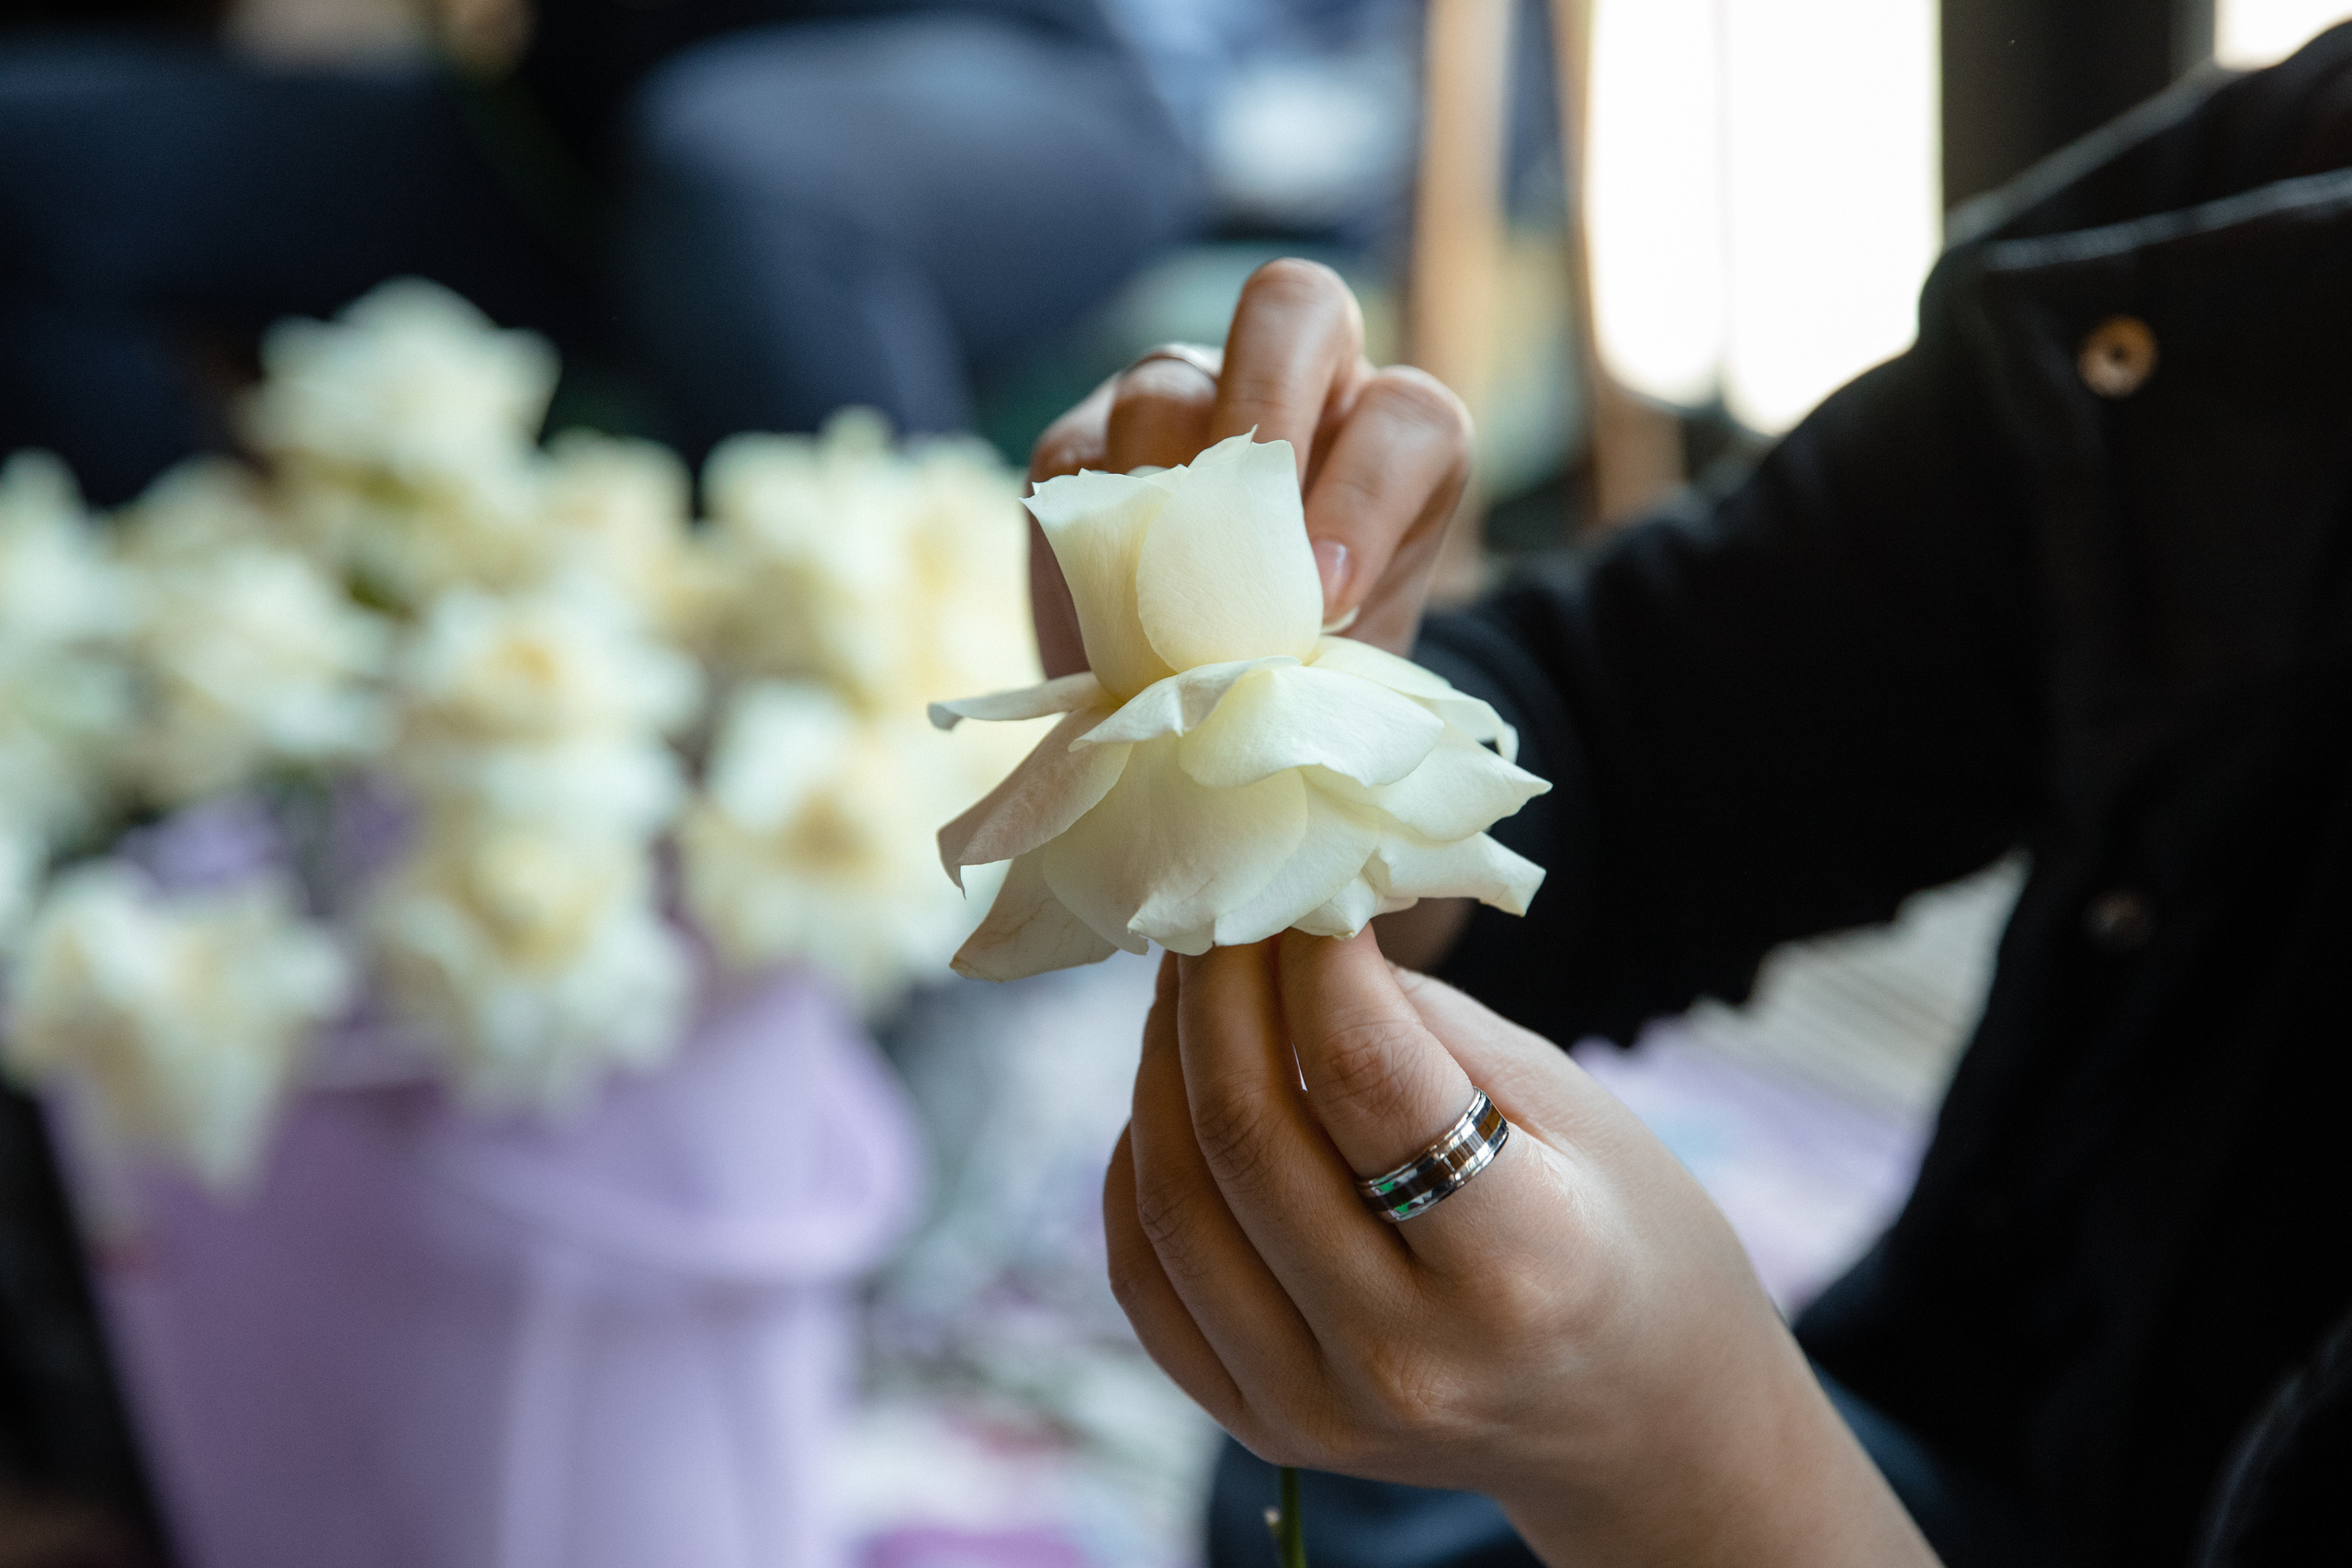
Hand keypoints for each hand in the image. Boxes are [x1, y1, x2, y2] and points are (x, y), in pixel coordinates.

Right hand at [1028, 260, 1471, 670]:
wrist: (1217, 692)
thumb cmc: (1303, 674)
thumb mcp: (1337, 668)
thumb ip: (1323, 647)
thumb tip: (1263, 664)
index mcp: (1386, 434)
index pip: (1407, 417)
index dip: (1370, 498)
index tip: (1329, 601)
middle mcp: (1295, 381)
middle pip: (1293, 309)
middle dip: (1268, 410)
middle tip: (1240, 539)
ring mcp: (1181, 395)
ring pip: (1164, 388)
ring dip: (1164, 497)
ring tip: (1164, 602)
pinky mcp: (1084, 443)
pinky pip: (1078, 461)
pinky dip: (1093, 538)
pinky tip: (1111, 608)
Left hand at [1104, 934, 1937, 1567]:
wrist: (1640, 1422)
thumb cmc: (1624, 1233)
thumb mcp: (1567, 1106)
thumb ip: (1419, 1023)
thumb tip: (1290, 915)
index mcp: (1523, 1266)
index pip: (1362, 1077)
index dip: (1306, 956)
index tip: (1295, 879)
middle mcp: (1408, 1357)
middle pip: (1245, 1133)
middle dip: (1212, 990)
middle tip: (1216, 905)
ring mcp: (1322, 1412)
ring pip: (1172, 1199)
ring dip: (1160, 1063)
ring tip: (1190, 985)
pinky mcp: (1264, 1431)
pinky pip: (1146, 1277)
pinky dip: (1138, 1165)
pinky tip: (1174, 1095)